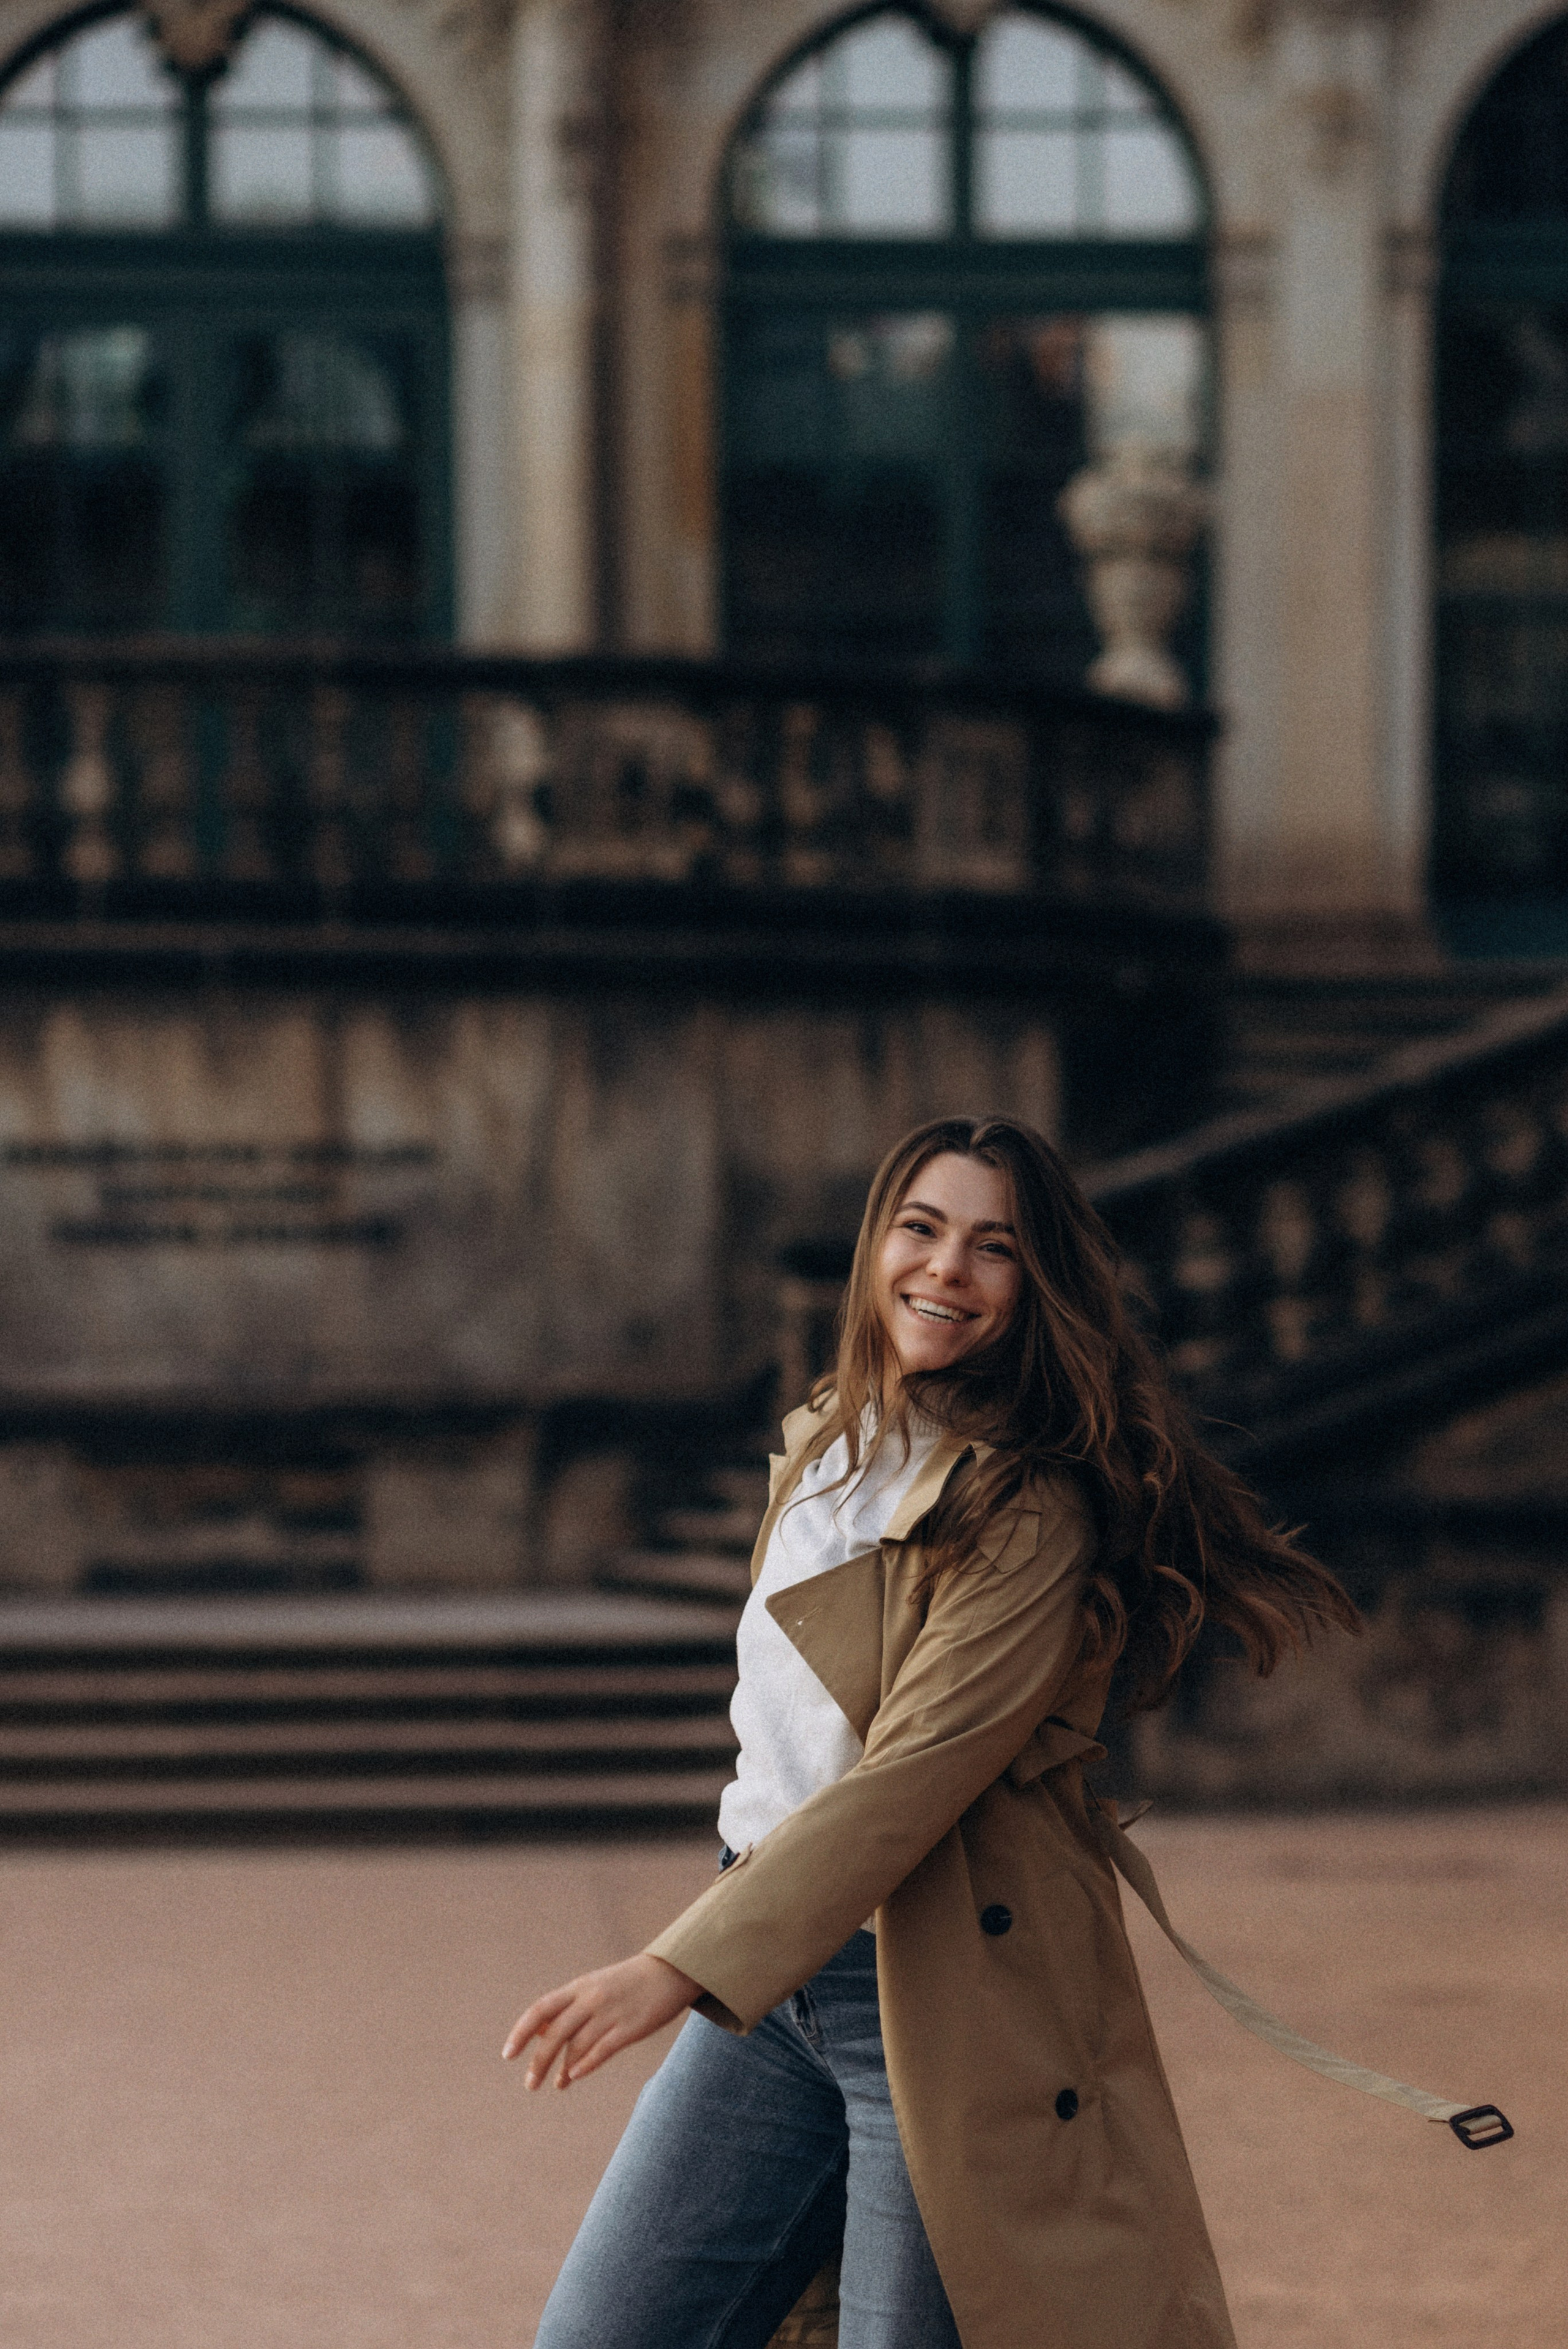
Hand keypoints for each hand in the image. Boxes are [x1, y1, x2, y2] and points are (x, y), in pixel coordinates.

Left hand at [502, 1953, 700, 2089]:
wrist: (670, 1971)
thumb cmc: (626, 1984)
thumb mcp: (593, 1987)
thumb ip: (567, 2009)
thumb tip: (536, 2034)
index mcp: (579, 1987)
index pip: (541, 2009)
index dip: (522, 2032)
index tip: (508, 2054)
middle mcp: (591, 1998)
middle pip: (556, 2032)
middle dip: (540, 2061)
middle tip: (530, 2085)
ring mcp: (611, 2013)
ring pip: (577, 2045)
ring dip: (563, 2069)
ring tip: (557, 2084)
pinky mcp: (630, 2028)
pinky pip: (603, 2049)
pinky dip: (586, 2064)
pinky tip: (575, 2076)